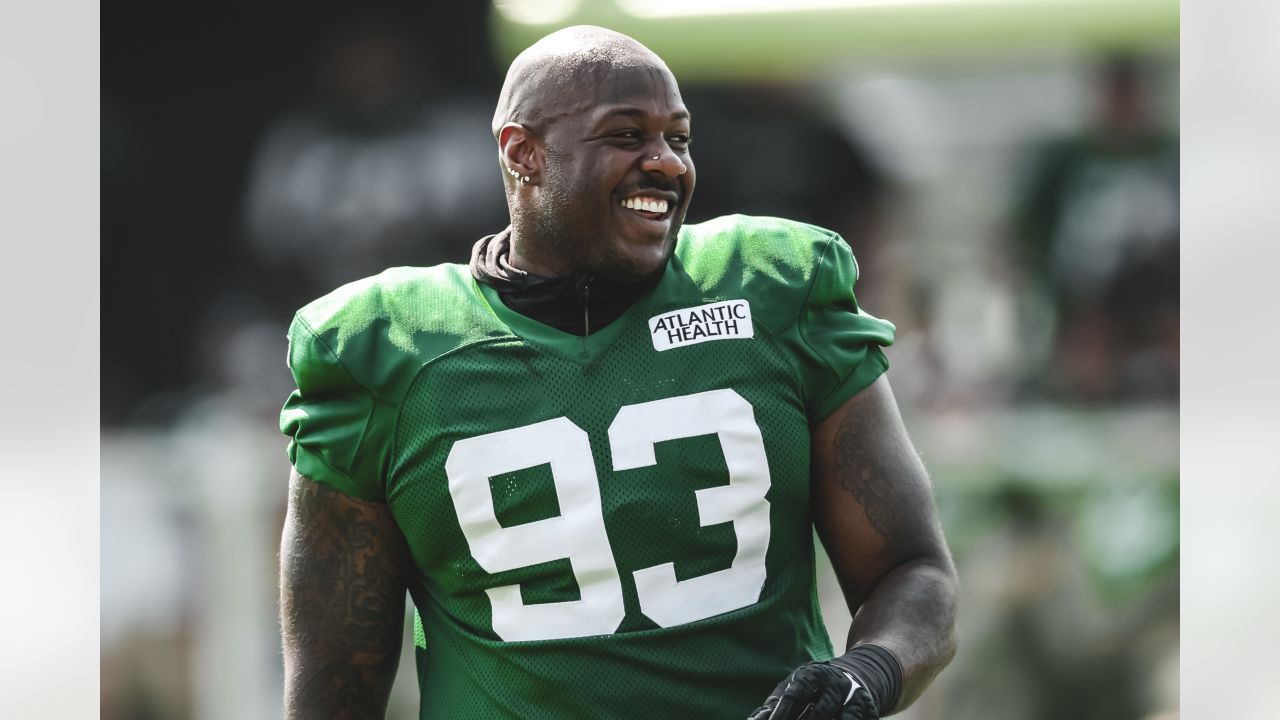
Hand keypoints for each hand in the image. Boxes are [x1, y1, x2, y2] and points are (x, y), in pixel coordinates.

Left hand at [746, 661, 879, 719]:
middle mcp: (834, 684)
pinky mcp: (868, 711)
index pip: (795, 695)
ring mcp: (853, 698)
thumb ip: (773, 706)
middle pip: (819, 712)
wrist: (856, 676)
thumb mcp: (794, 687)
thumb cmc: (814, 687)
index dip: (782, 714)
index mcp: (813, 675)